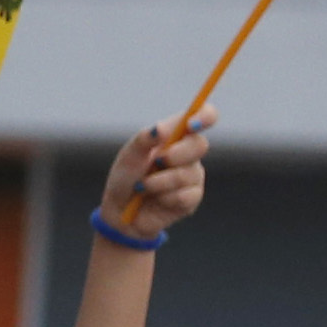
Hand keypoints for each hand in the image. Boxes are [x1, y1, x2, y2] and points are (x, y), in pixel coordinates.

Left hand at [101, 108, 214, 231]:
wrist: (121, 211)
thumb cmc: (126, 177)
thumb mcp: (130, 155)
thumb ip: (144, 139)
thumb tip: (160, 129)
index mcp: (176, 135)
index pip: (204, 116)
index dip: (205, 115)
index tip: (192, 123)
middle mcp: (189, 153)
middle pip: (200, 145)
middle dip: (176, 154)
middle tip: (156, 162)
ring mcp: (193, 176)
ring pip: (186, 174)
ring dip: (159, 182)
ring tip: (143, 187)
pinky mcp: (192, 198)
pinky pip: (185, 196)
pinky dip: (164, 198)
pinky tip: (156, 200)